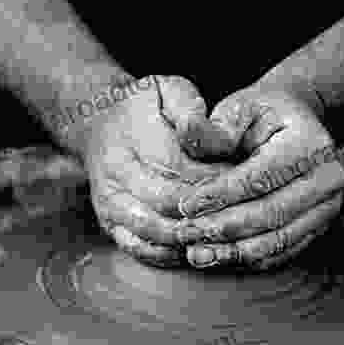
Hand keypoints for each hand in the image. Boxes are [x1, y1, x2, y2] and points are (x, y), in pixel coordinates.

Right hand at [80, 75, 232, 266]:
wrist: (98, 123)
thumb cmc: (144, 106)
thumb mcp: (167, 89)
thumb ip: (189, 108)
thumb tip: (201, 132)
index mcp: (130, 144)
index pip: (179, 172)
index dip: (215, 182)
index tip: (244, 183)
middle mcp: (114, 179)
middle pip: (170, 208)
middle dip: (209, 214)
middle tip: (244, 215)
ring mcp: (110, 207)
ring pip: (158, 235)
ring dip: (194, 238)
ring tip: (227, 234)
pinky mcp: (111, 227)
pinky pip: (144, 251)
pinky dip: (175, 255)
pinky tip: (201, 247)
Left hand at [174, 79, 343, 270]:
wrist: (293, 126)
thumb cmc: (261, 116)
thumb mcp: (239, 109)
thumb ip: (215, 127)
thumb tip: (188, 129)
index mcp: (311, 143)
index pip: (261, 177)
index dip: (221, 194)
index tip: (185, 206)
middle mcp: (328, 178)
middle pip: (272, 213)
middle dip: (224, 228)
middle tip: (185, 234)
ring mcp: (328, 206)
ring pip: (278, 239)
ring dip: (234, 251)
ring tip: (196, 253)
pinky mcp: (319, 226)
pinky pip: (284, 251)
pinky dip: (249, 258)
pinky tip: (218, 257)